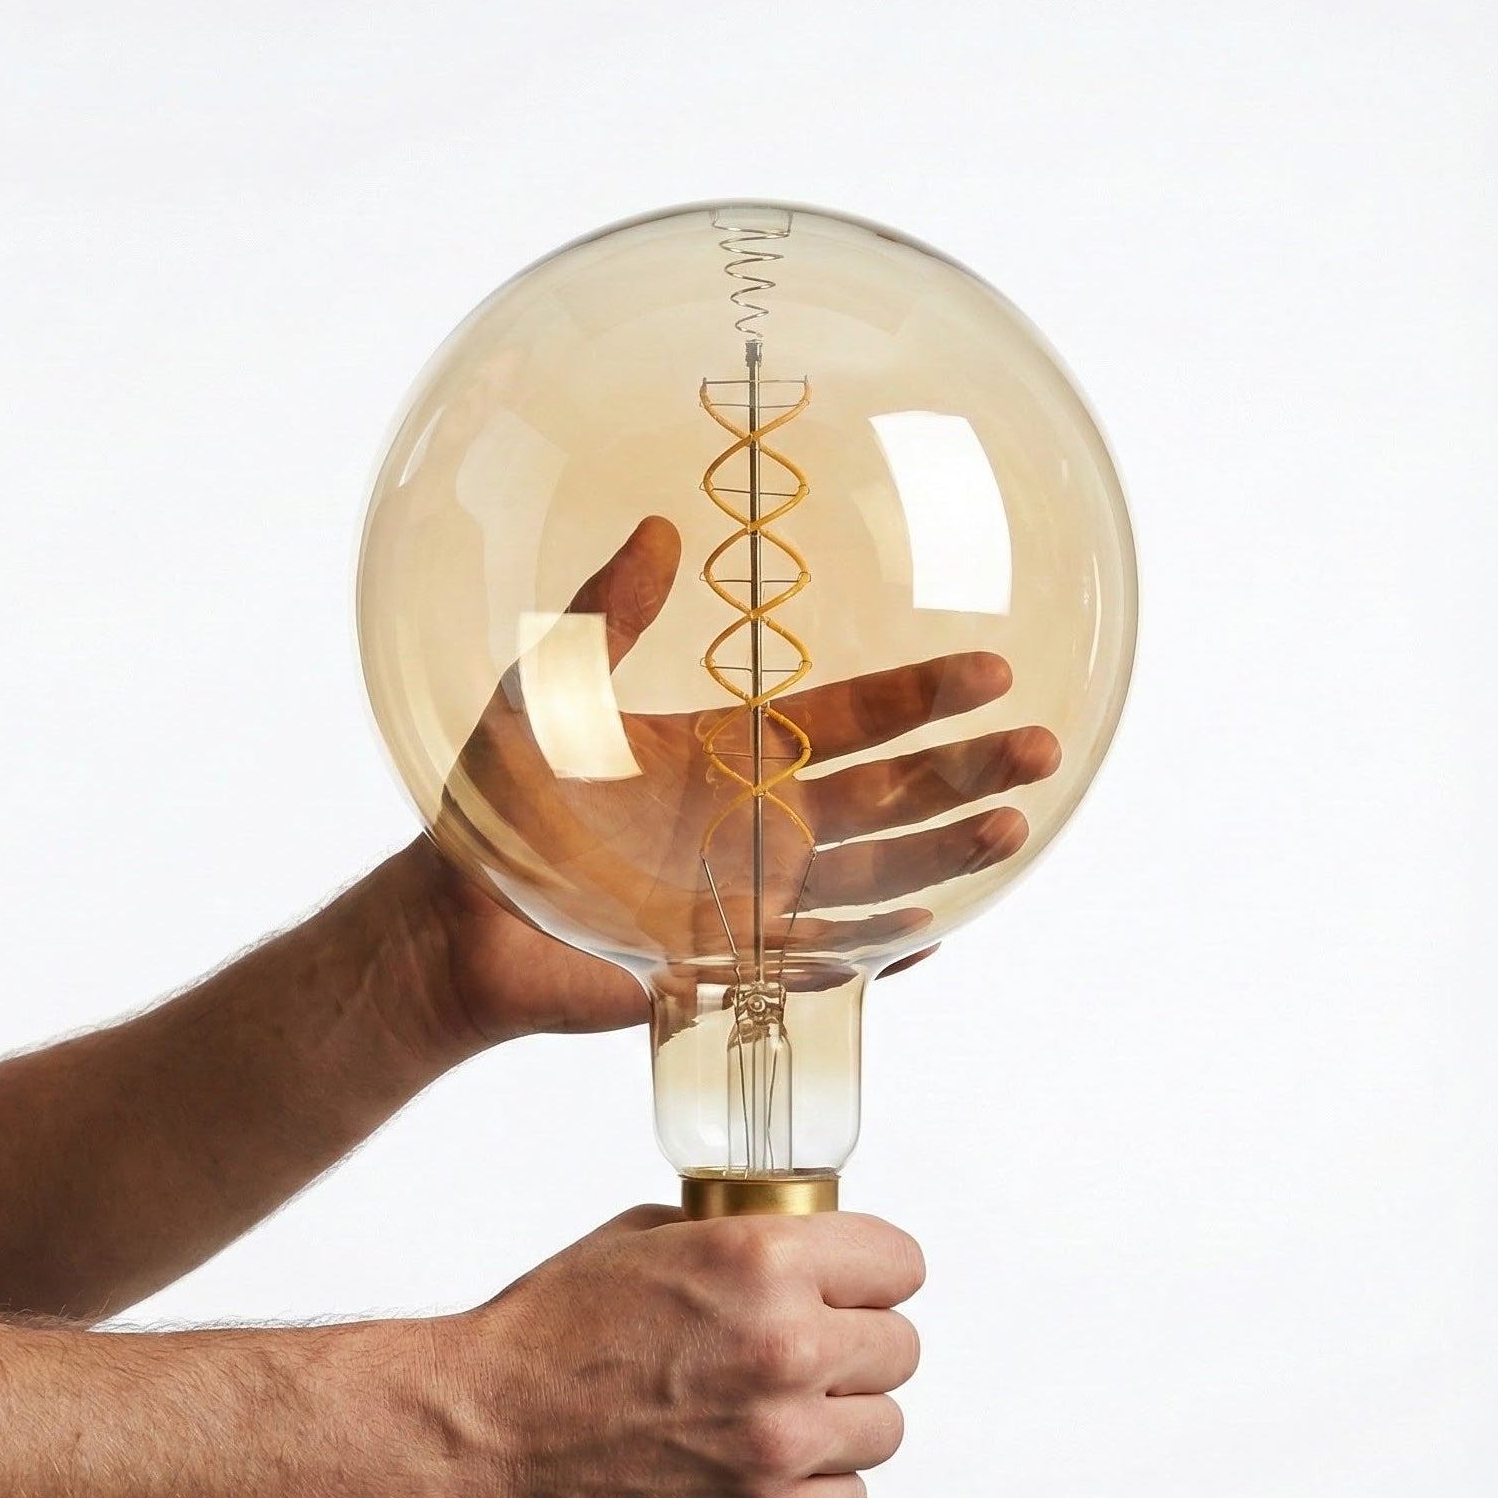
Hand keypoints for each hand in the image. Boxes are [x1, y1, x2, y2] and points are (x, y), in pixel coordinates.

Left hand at [413, 516, 1059, 1047]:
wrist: (456, 918)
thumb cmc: (497, 804)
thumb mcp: (545, 693)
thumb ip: (605, 618)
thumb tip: (660, 528)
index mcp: (735, 756)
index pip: (852, 720)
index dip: (921, 696)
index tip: (993, 669)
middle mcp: (763, 828)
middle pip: (889, 797)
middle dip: (966, 773)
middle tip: (1042, 747)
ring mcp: (755, 902)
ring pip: (874, 880)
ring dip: (945, 856)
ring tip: (1013, 828)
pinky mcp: (731, 970)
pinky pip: (819, 964)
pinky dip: (873, 953)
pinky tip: (929, 931)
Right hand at [431, 1205, 924, 1497]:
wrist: (487, 1429)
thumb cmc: (553, 1328)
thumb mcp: (648, 1234)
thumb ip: (740, 1234)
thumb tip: (801, 1239)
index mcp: (762, 1262)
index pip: (899, 1261)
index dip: (874, 1270)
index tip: (858, 1281)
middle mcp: (784, 1348)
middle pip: (900, 1345)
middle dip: (858, 1339)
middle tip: (809, 1344)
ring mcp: (778, 1442)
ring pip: (885, 1426)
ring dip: (842, 1414)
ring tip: (780, 1404)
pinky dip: (817, 1480)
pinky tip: (764, 1455)